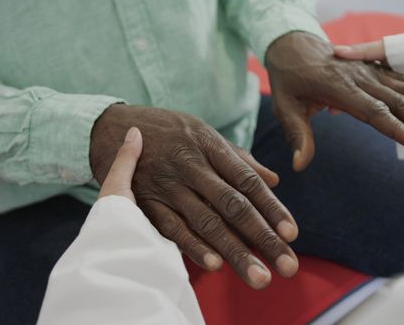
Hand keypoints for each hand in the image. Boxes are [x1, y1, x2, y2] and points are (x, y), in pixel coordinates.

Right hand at [90, 105, 298, 288]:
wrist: (110, 126)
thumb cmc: (169, 132)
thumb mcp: (204, 134)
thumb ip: (239, 159)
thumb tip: (274, 180)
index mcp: (210, 145)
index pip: (247, 180)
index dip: (271, 208)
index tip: (292, 234)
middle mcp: (191, 165)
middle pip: (233, 206)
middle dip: (262, 238)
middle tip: (287, 266)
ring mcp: (168, 185)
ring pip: (206, 222)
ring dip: (234, 252)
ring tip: (258, 277)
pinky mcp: (145, 201)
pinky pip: (171, 227)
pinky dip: (192, 246)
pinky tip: (215, 265)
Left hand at [265, 32, 403, 170]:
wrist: (292, 45)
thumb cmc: (288, 80)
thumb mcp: (284, 107)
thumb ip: (297, 135)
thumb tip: (299, 166)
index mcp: (340, 90)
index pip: (375, 113)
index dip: (400, 129)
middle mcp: (362, 80)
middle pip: (402, 104)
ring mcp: (372, 73)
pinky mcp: (376, 70)